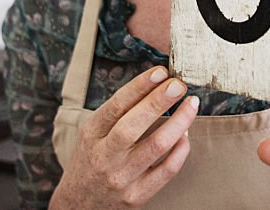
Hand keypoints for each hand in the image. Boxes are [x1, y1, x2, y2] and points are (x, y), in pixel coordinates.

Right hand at [51, 66, 198, 208]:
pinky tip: (186, 135)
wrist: (78, 205)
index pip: (116, 106)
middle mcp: (104, 156)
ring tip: (191, 104)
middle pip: (134, 125)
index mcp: (92, 134)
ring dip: (179, 122)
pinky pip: (167, 170)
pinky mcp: (137, 196)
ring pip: (156, 146)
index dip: (139, 86)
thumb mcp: (92, 133)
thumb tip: (154, 84)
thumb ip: (117, 112)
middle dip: (159, 101)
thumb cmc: (91, 160)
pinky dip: (181, 150)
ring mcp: (121, 178)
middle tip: (178, 85)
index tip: (160, 72)